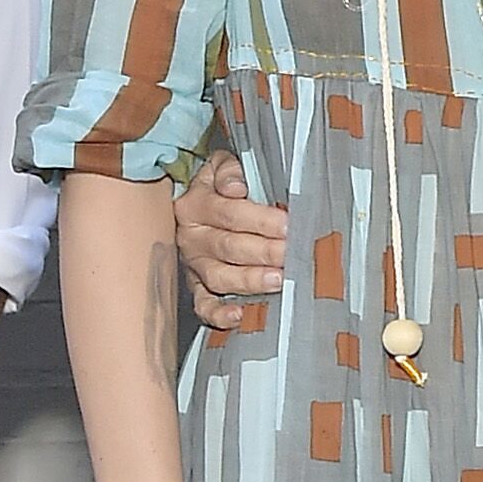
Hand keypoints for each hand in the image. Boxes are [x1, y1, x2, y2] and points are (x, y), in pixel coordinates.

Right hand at [177, 151, 287, 331]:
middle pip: (228, 246)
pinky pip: (203, 305)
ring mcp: (194, 265)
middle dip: (264, 251)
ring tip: (277, 280)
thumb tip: (235, 187)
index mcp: (196, 204)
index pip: (230, 213)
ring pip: (219, 277)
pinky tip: (239, 315)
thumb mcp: (221, 166)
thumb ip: (229, 170)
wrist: (195, 200)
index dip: (260, 220)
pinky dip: (218, 314)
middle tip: (291, 254)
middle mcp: (192, 237)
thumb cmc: (221, 185)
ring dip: (250, 280)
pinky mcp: (197, 287)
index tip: (288, 224)